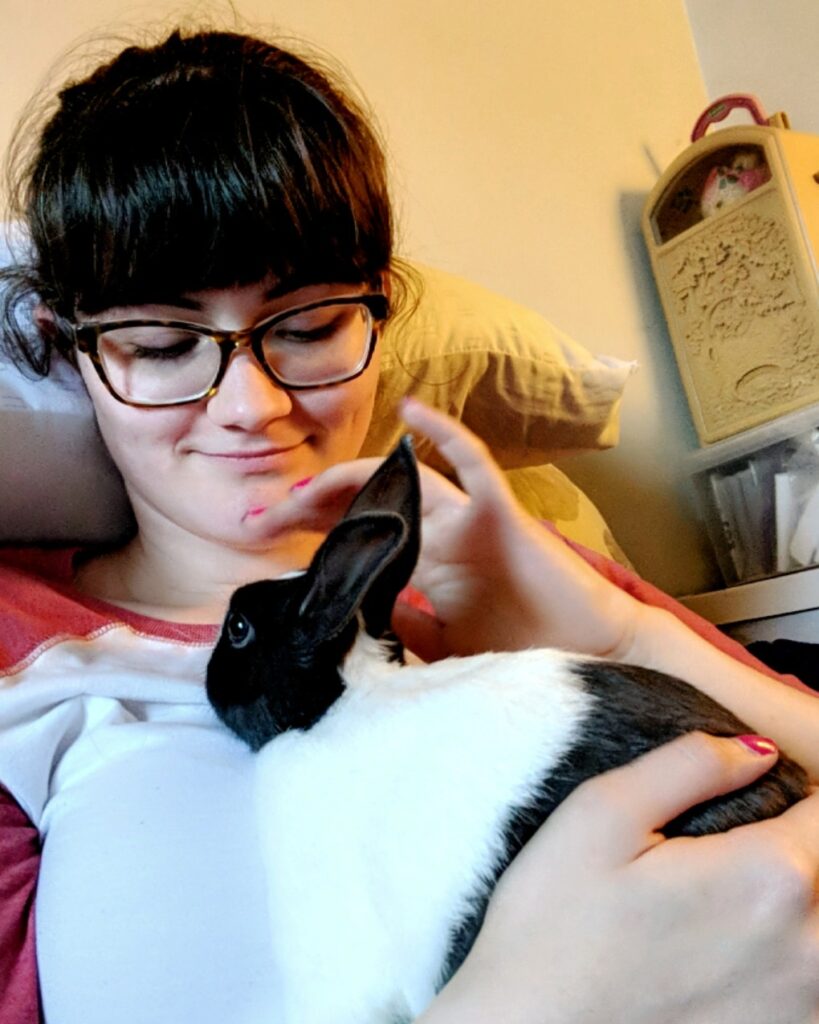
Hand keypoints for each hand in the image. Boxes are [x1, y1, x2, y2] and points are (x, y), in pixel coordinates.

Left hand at [257, 399, 640, 660]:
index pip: (358, 533)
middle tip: (260, 518)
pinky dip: (446, 436)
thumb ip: (400, 629)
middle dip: (310, 506)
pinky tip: (412, 414)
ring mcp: (470, 521)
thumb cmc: (524, 650)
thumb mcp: (442, 647)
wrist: (588, 656)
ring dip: (349, 479)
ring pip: (403, 480)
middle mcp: (441, 534)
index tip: (264, 544)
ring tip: (300, 489)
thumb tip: (343, 621)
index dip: (312, 532)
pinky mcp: (502, 516)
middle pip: (366, 502)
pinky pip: (475, 465)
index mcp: (425, 563)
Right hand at [421, 732, 818, 1023]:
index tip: (757, 795)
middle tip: (722, 845)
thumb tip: (758, 751)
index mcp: (768, 877)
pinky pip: (805, 978)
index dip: (796, 790)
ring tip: (710, 902)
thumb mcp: (599, 815)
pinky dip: (778, 952)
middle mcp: (810, 950)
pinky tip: (710, 953)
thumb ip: (688, 764)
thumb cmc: (551, 931)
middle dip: (791, 842)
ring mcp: (802, 1008)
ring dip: (786, 901)